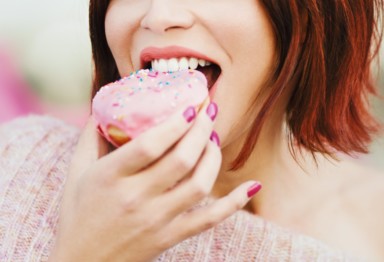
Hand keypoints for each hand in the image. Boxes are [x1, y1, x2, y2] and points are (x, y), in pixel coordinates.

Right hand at [49, 102, 260, 261]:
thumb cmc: (77, 215)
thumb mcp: (76, 173)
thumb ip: (89, 139)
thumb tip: (104, 109)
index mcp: (110, 177)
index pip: (150, 144)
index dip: (175, 122)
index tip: (191, 106)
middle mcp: (136, 198)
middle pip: (181, 160)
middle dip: (202, 130)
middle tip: (209, 112)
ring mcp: (156, 220)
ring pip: (199, 185)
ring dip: (214, 157)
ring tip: (213, 140)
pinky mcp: (169, 237)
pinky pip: (209, 219)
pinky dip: (234, 202)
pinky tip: (252, 186)